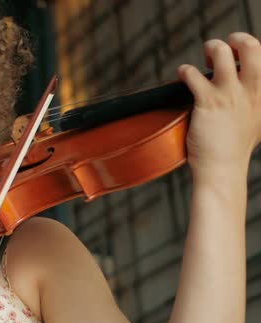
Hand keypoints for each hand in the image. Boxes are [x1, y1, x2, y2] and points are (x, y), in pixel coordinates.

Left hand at [178, 32, 260, 175]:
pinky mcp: (207, 102)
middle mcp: (251, 90)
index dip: (248, 49)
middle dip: (233, 39)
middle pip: (250, 45)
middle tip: (219, 53)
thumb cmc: (235, 146)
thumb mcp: (257, 118)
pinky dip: (184, 71)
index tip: (237, 58)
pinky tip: (183, 77)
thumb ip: (254, 100)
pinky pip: (191, 74)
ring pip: (220, 52)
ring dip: (208, 50)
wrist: (222, 168)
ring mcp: (229, 95)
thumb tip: (249, 87)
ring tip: (201, 64)